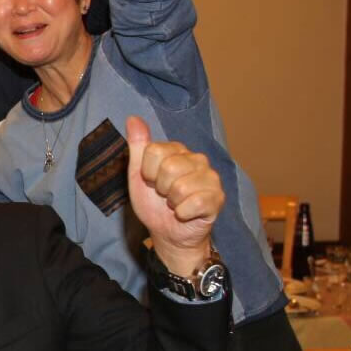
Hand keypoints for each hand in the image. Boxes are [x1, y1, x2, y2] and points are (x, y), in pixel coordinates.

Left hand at [125, 116, 222, 274]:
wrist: (168, 233)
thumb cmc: (153, 203)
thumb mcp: (137, 175)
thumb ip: (137, 146)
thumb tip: (133, 118)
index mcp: (177, 150)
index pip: (153, 150)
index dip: (147, 172)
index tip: (151, 182)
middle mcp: (197, 159)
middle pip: (168, 167)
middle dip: (160, 188)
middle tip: (164, 195)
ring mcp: (210, 178)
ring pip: (180, 187)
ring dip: (172, 202)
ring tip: (175, 203)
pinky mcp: (218, 198)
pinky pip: (195, 203)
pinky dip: (183, 213)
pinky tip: (186, 213)